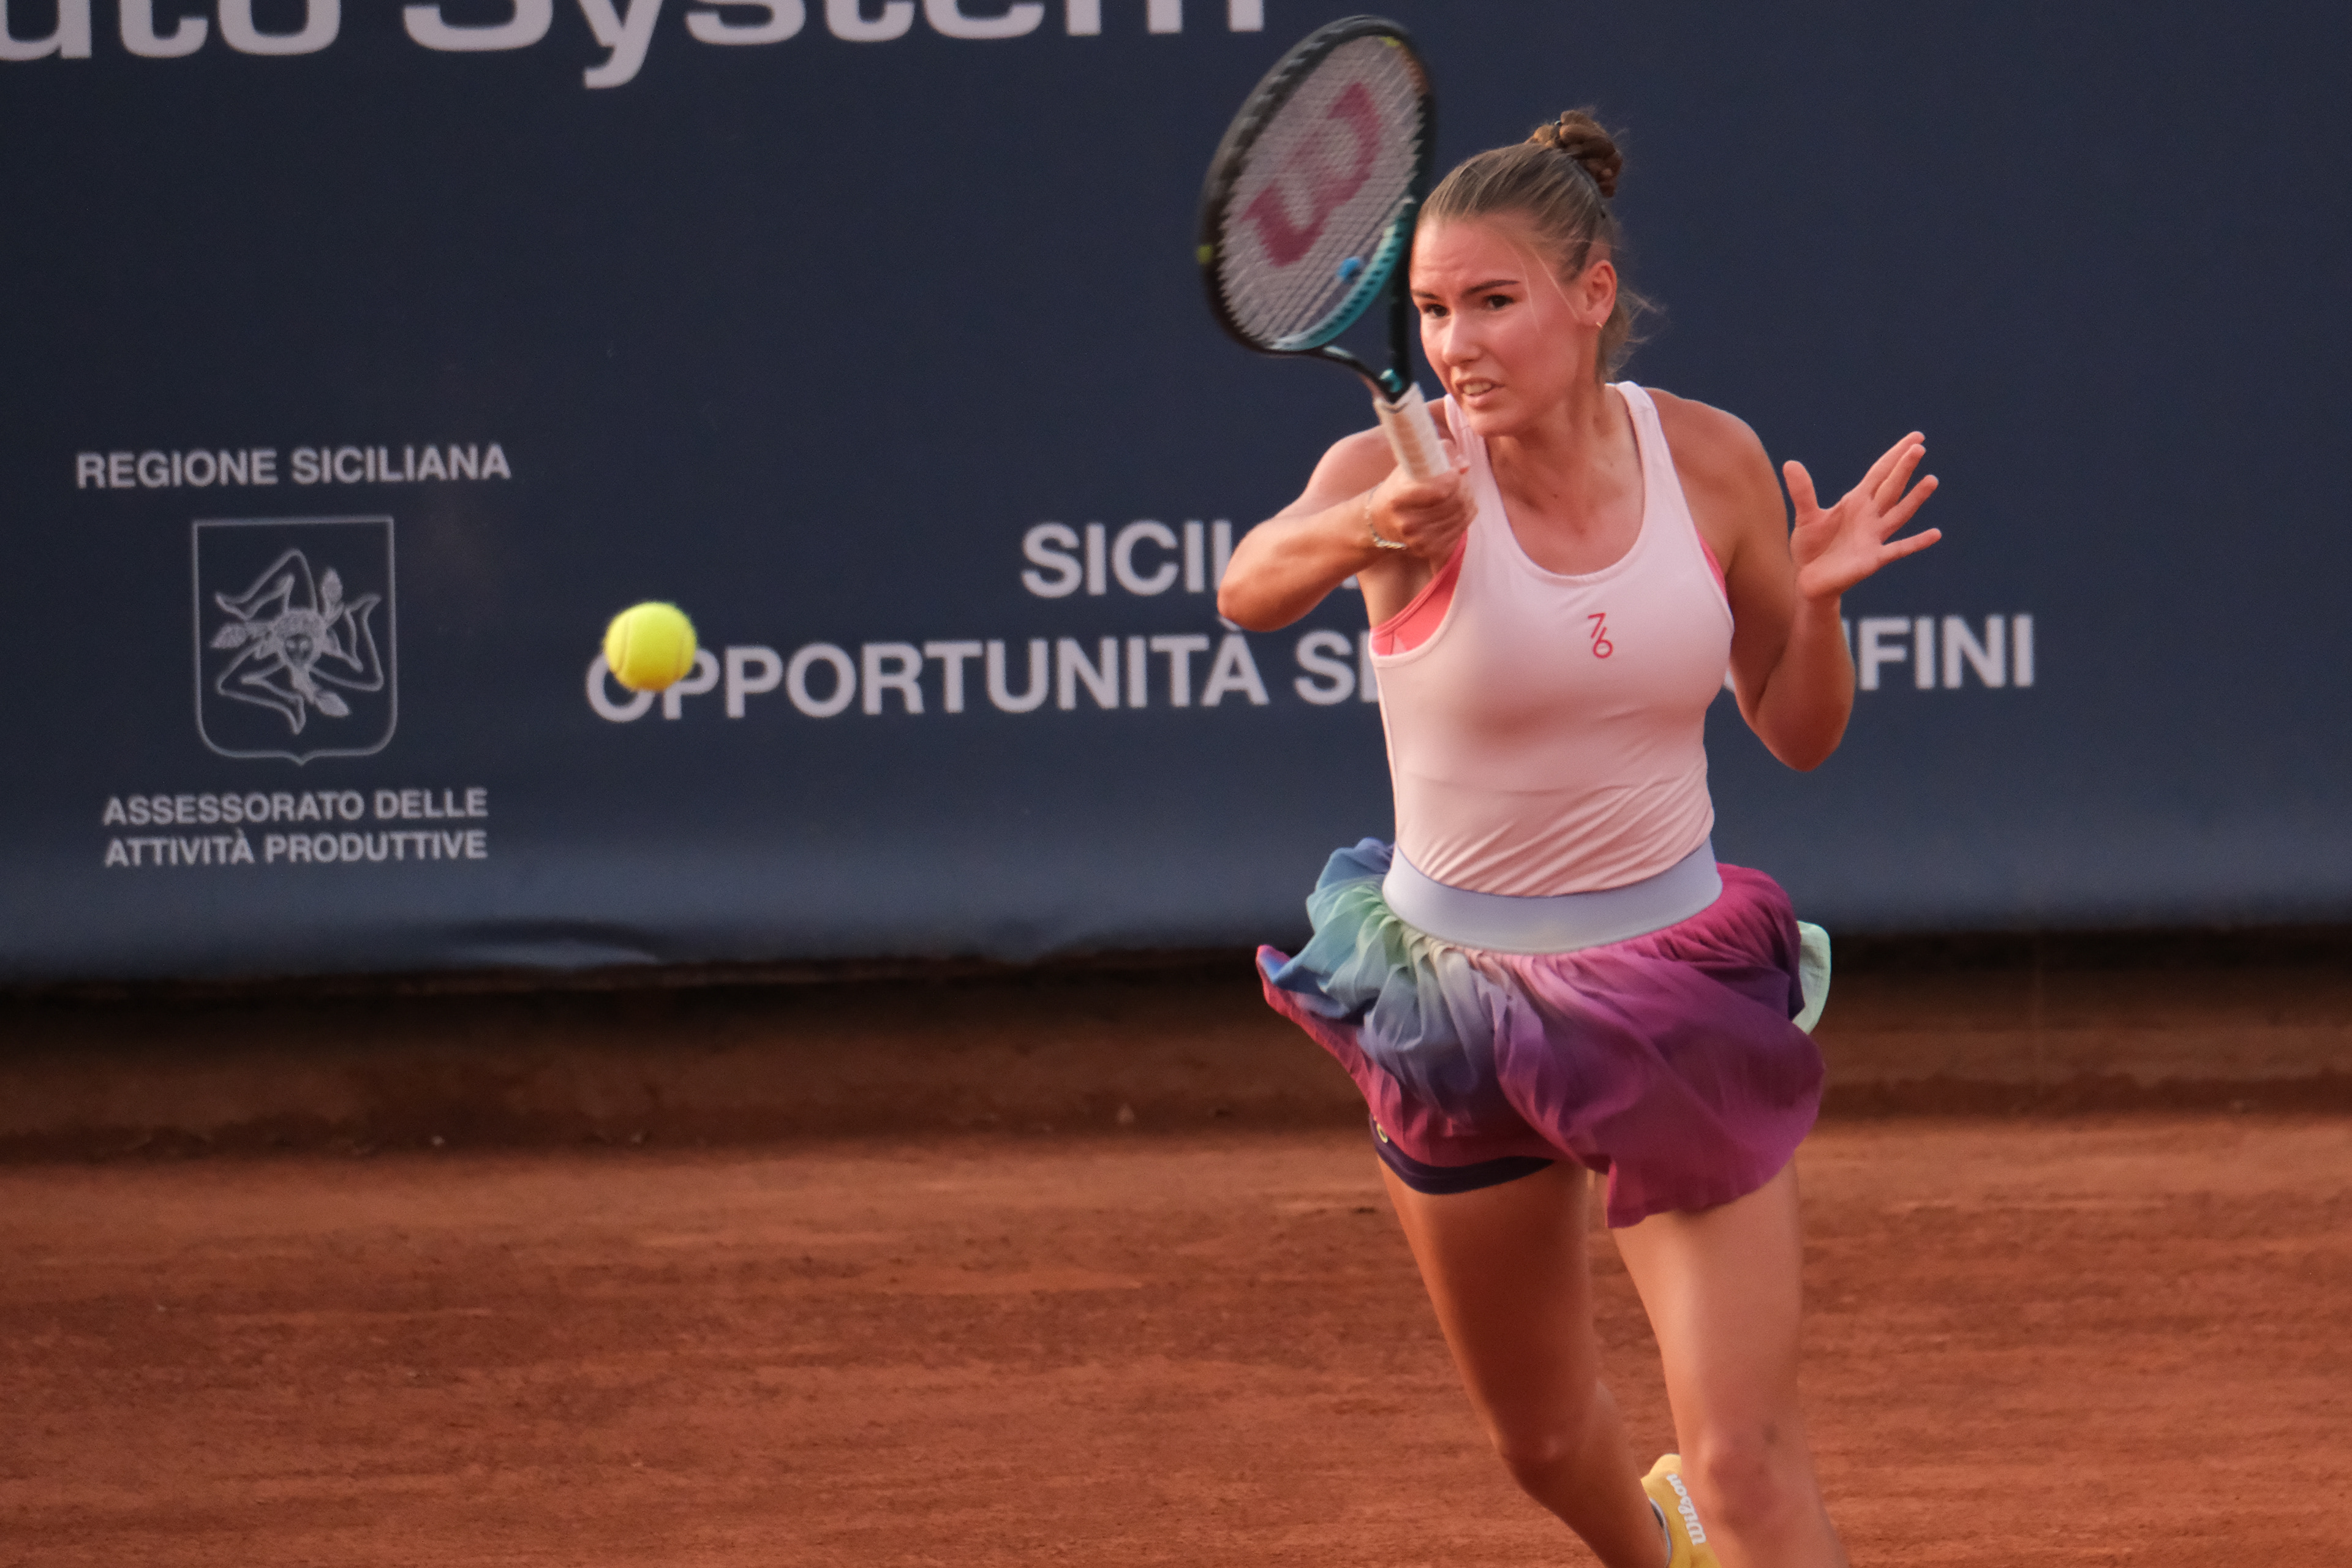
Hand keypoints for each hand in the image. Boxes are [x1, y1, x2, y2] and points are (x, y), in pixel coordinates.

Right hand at [1365, 438, 1472, 561]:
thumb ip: (1436, 456)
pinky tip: (1457, 510)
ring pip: (1462, 516)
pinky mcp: (1430, 551)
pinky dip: (1464, 518)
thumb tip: (1463, 465)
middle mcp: (1408, 523)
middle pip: (1456, 502)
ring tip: (1460, 493)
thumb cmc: (1397, 489)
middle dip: (1464, 487)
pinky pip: (1460, 531)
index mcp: (1398, 498)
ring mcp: (1419, 540)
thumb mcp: (1408, 467)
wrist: (1380, 522)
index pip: (1441, 489)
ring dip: (1468, 501)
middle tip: (1460, 480)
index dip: (1453, 477)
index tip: (1452, 470)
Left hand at [1784, 433, 1940, 602]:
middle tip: (1919, 447)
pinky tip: (1935, 534)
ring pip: (1899, 513)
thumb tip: (1790, 463)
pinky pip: (1899, 549)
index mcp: (1856, 502)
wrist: (1809, 581)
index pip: (1880, 473)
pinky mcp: (1873, 559)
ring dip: (1915, 498)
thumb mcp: (1806, 516)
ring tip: (1931, 480)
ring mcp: (1874, 537)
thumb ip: (1802, 492)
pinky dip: (1916, 542)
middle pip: (1891, 487)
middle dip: (1904, 468)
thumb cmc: (1812, 547)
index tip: (1916, 437)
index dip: (1895, 455)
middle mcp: (1870, 516)